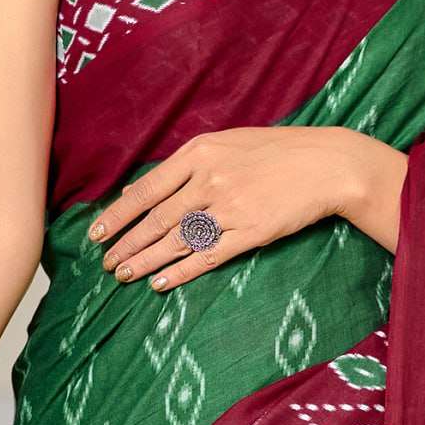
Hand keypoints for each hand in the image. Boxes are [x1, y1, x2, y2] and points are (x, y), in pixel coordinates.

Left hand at [86, 125, 368, 291]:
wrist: (327, 164)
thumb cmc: (280, 150)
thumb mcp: (231, 142)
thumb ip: (194, 162)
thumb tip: (155, 187)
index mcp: (201, 152)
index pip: (148, 188)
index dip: (119, 214)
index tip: (97, 231)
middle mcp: (210, 179)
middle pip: (156, 218)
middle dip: (126, 243)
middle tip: (105, 262)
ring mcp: (230, 207)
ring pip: (175, 240)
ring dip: (145, 260)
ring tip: (122, 275)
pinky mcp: (250, 232)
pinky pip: (207, 256)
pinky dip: (180, 271)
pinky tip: (160, 282)